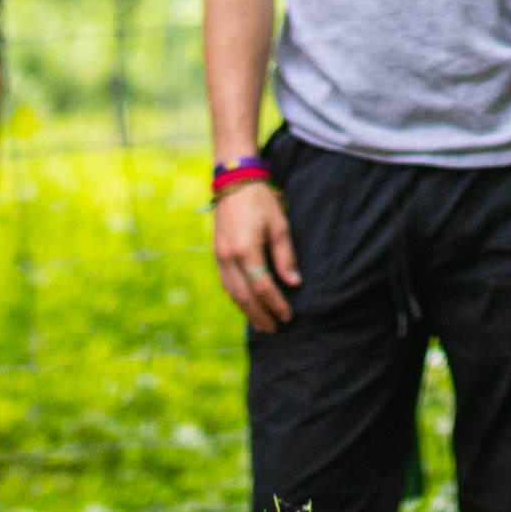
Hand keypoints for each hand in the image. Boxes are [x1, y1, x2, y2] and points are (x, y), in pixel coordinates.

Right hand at [212, 178, 298, 330]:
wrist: (234, 182)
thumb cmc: (261, 202)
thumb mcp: (279, 225)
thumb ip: (285, 256)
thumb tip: (293, 283)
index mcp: (246, 249)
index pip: (262, 286)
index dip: (276, 303)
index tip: (288, 315)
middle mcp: (229, 256)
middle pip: (245, 295)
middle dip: (260, 315)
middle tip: (274, 329)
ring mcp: (219, 256)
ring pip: (232, 292)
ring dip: (247, 311)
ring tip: (262, 324)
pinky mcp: (217, 254)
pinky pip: (226, 283)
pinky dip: (237, 298)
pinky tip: (247, 305)